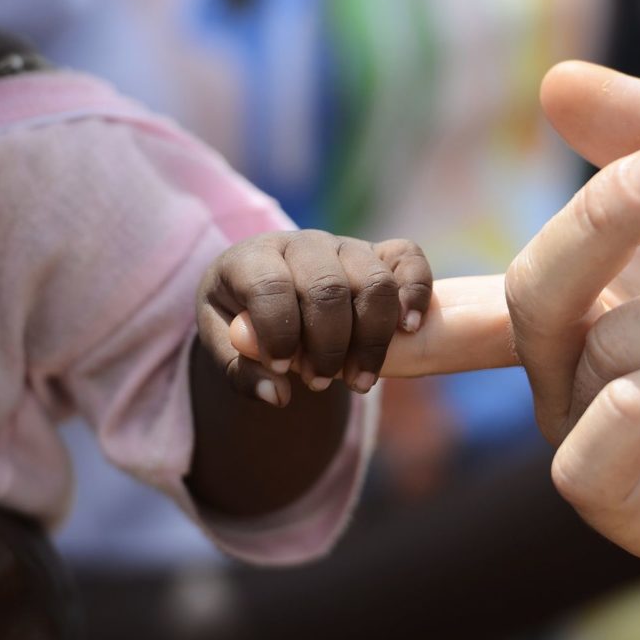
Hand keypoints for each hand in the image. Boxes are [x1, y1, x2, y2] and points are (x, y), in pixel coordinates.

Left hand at [197, 231, 431, 404]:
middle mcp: (304, 244)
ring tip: (361, 380)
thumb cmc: (246, 322)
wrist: (270, 296)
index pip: (271, 286)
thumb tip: (278, 395)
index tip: (281, 368)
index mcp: (254, 258)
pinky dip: (415, 293)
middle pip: (329, 289)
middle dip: (328, 346)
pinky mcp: (381, 254)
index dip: (279, 332)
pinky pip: (410, 260)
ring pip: (375, 282)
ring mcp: (347, 246)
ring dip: (372, 339)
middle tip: (319, 383)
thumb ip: (241, 371)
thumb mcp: (224, 347)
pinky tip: (409, 330)